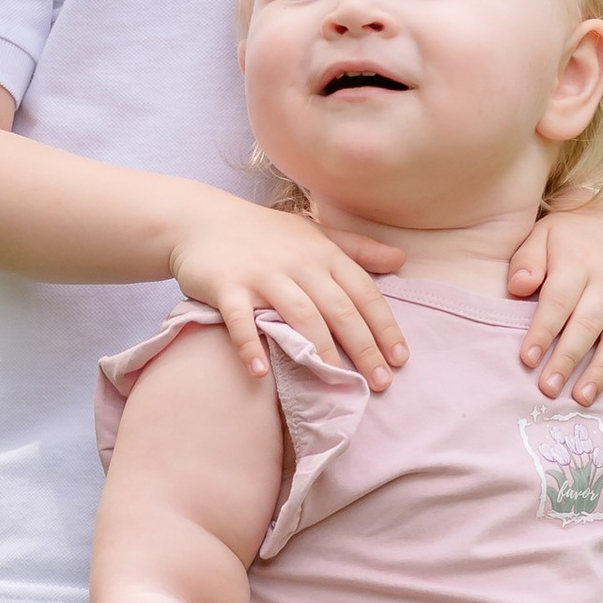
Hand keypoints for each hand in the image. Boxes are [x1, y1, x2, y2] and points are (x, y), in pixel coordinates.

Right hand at [168, 199, 407, 390]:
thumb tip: (401, 259)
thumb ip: (356, 249)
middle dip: (363, 348)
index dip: (384, 326)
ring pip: (299, 314)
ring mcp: (261, 274)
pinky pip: (240, 319)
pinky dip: (249, 345)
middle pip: (338, 309)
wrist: (200, 220)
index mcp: (322, 252)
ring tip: (336, 381)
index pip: (363, 292)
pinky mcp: (226, 285)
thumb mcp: (314, 234)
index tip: (400, 358)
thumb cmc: (264, 233)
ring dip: (320, 350)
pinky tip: (259, 372)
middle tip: (380, 382)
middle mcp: (298, 262)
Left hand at [507, 194, 602, 402]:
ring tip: (581, 398)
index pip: (559, 301)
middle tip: (548, 389)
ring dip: (601, 372)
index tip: (527, 359)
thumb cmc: (562, 238)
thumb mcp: (539, 235)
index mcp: (579, 263)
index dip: (543, 331)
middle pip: (588, 325)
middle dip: (568, 359)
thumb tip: (519, 286)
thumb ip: (527, 261)